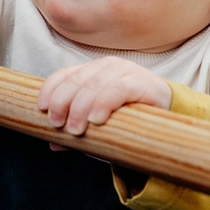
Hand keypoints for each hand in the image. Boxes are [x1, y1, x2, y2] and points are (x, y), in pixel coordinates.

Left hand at [37, 57, 171, 135]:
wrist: (167, 117)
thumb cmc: (127, 119)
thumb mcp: (97, 124)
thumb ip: (77, 131)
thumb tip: (53, 143)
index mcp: (91, 72)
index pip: (64, 74)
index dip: (50, 90)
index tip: (42, 109)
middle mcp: (106, 66)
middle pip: (76, 80)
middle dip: (63, 102)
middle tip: (57, 125)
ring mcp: (125, 71)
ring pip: (95, 84)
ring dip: (81, 107)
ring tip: (75, 129)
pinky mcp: (142, 82)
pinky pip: (119, 89)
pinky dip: (104, 103)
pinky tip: (96, 119)